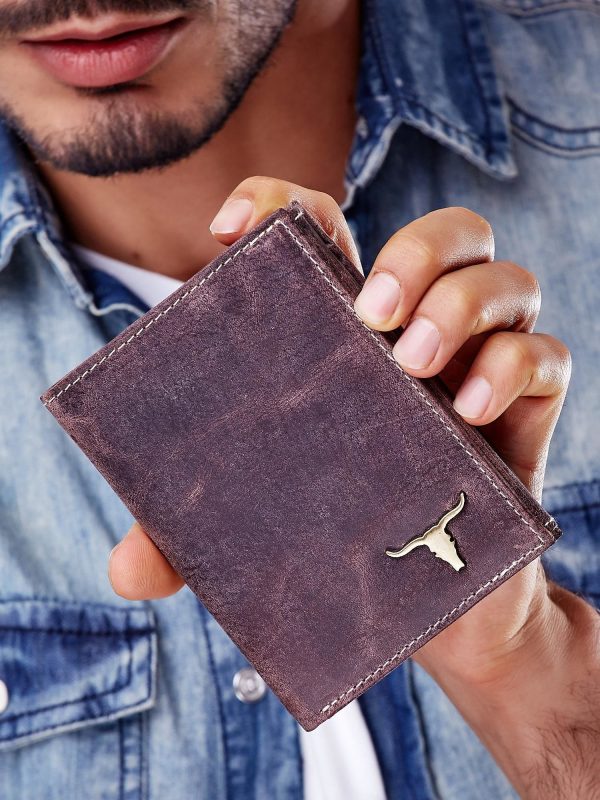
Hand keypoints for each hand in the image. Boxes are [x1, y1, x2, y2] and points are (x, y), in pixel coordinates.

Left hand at [109, 177, 570, 683]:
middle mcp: (416, 334)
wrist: (433, 613)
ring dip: (464, 301)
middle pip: (445, 234)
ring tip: (415, 364)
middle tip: (371, 312)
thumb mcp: (255, 531)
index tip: (228, 228)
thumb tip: (129, 575)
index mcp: (342, 335)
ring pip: (506, 277)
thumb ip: (185, 540)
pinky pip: (548, 356)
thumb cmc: (339, 544)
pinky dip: (515, 367)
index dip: (280, 203)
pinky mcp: (525, 414)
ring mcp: (478, 368)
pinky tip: (468, 412)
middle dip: (415, 250)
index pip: (324, 229)